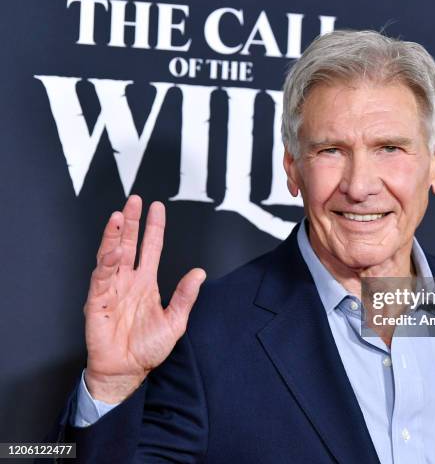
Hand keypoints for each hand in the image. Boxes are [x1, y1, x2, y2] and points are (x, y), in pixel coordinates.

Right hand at [83, 195, 205, 402]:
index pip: (150, 248)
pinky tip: (113, 251)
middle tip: (134, 201)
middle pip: (128, 244)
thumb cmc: (147, 348)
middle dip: (131, 222)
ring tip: (119, 216)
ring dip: (114, 236)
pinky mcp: (98, 301)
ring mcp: (111, 289)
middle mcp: (128, 281)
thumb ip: (185, 296)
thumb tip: (199, 273)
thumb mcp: (175, 321)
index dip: (154, 228)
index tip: (156, 207)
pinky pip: (101, 278)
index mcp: (146, 282)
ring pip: (111, 255)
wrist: (127, 371)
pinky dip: (106, 264)